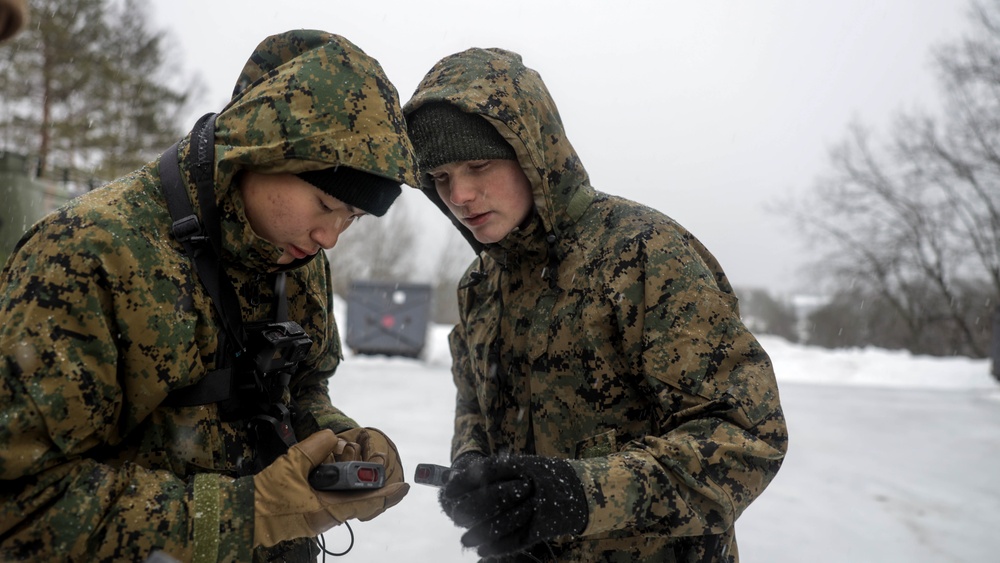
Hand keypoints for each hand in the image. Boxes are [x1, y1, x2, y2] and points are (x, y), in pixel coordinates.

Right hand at [252, 429, 409, 547]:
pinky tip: (340, 462)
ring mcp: (322, 513)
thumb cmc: (265, 498)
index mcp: (328, 511)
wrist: (245, 514)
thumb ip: (314, 449)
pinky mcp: (314, 508)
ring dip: (357, 474)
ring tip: (359, 452)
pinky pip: (337, 495)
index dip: (388, 494)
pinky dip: (342, 478)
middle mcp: (329, 515)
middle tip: (379, 454)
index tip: (404, 485)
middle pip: (362, 497)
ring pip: (350, 495)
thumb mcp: (291, 466)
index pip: (367, 504)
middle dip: (373, 475)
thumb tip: (332, 439)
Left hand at [441, 455, 588, 557]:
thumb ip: (498, 473)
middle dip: (470, 509)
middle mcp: (531, 484)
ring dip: (481, 534)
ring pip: (504, 522)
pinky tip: (484, 550)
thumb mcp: (525, 467)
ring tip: (465, 541)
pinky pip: (518, 539)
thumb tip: (461, 481)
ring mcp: (539, 506)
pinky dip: (498, 547)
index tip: (449, 491)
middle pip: (494, 497)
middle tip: (456, 518)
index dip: (466, 481)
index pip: (488, 470)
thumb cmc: (545, 478)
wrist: (583, 490)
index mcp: (523, 465)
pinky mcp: (545, 527)